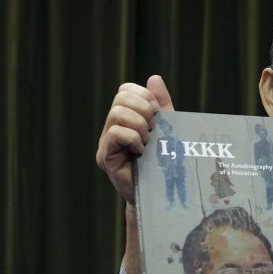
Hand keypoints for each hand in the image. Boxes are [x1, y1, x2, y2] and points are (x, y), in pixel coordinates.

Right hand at [95, 75, 173, 203]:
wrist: (161, 195)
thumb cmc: (165, 163)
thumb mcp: (168, 130)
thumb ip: (162, 105)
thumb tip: (154, 78)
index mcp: (125, 119)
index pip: (125, 90)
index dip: (144, 96)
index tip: (157, 115)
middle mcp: (111, 128)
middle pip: (121, 98)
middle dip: (144, 109)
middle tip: (153, 130)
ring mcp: (105, 143)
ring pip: (118, 114)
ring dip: (140, 125)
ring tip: (147, 143)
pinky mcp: (104, 158)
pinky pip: (115, 133)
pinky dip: (132, 138)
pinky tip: (141, 151)